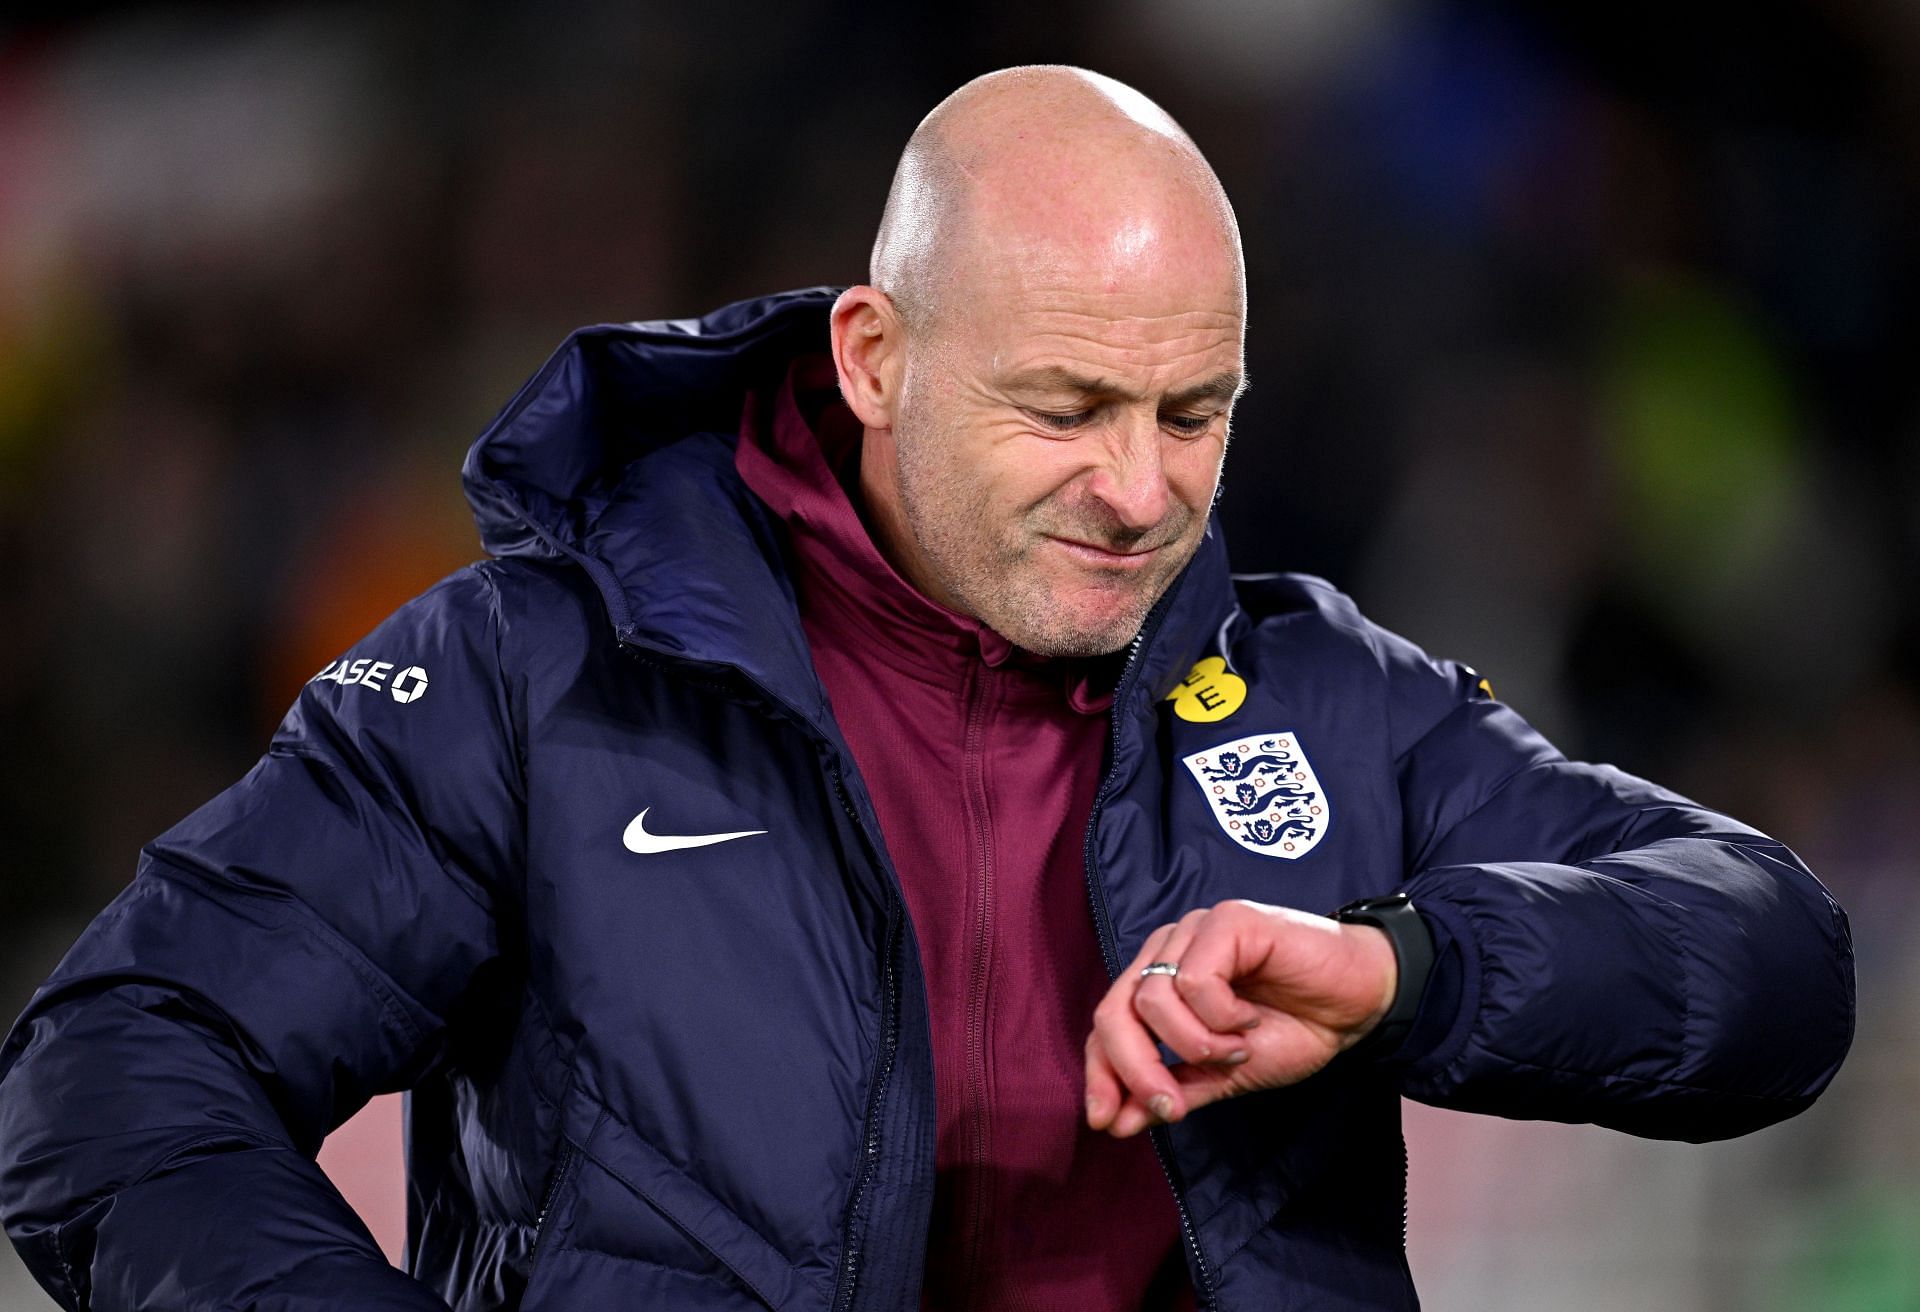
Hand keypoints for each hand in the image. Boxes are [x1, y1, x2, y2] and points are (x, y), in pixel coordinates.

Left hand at [1083, 898, 1397, 1136]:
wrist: (1360, 1002)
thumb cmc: (1297, 1027)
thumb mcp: (1226, 1075)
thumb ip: (1174, 1092)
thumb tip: (1117, 1123)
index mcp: (1161, 981)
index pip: (1106, 1025)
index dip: (1100, 1074)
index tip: (1107, 1122)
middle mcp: (1169, 950)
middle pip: (1114, 1011)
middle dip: (1135, 1069)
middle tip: (1171, 1104)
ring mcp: (1195, 930)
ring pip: (1152, 1000)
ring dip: (1195, 1044)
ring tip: (1237, 1048)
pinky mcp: (1227, 921)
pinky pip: (1194, 981)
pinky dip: (1220, 1017)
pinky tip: (1250, 1019)